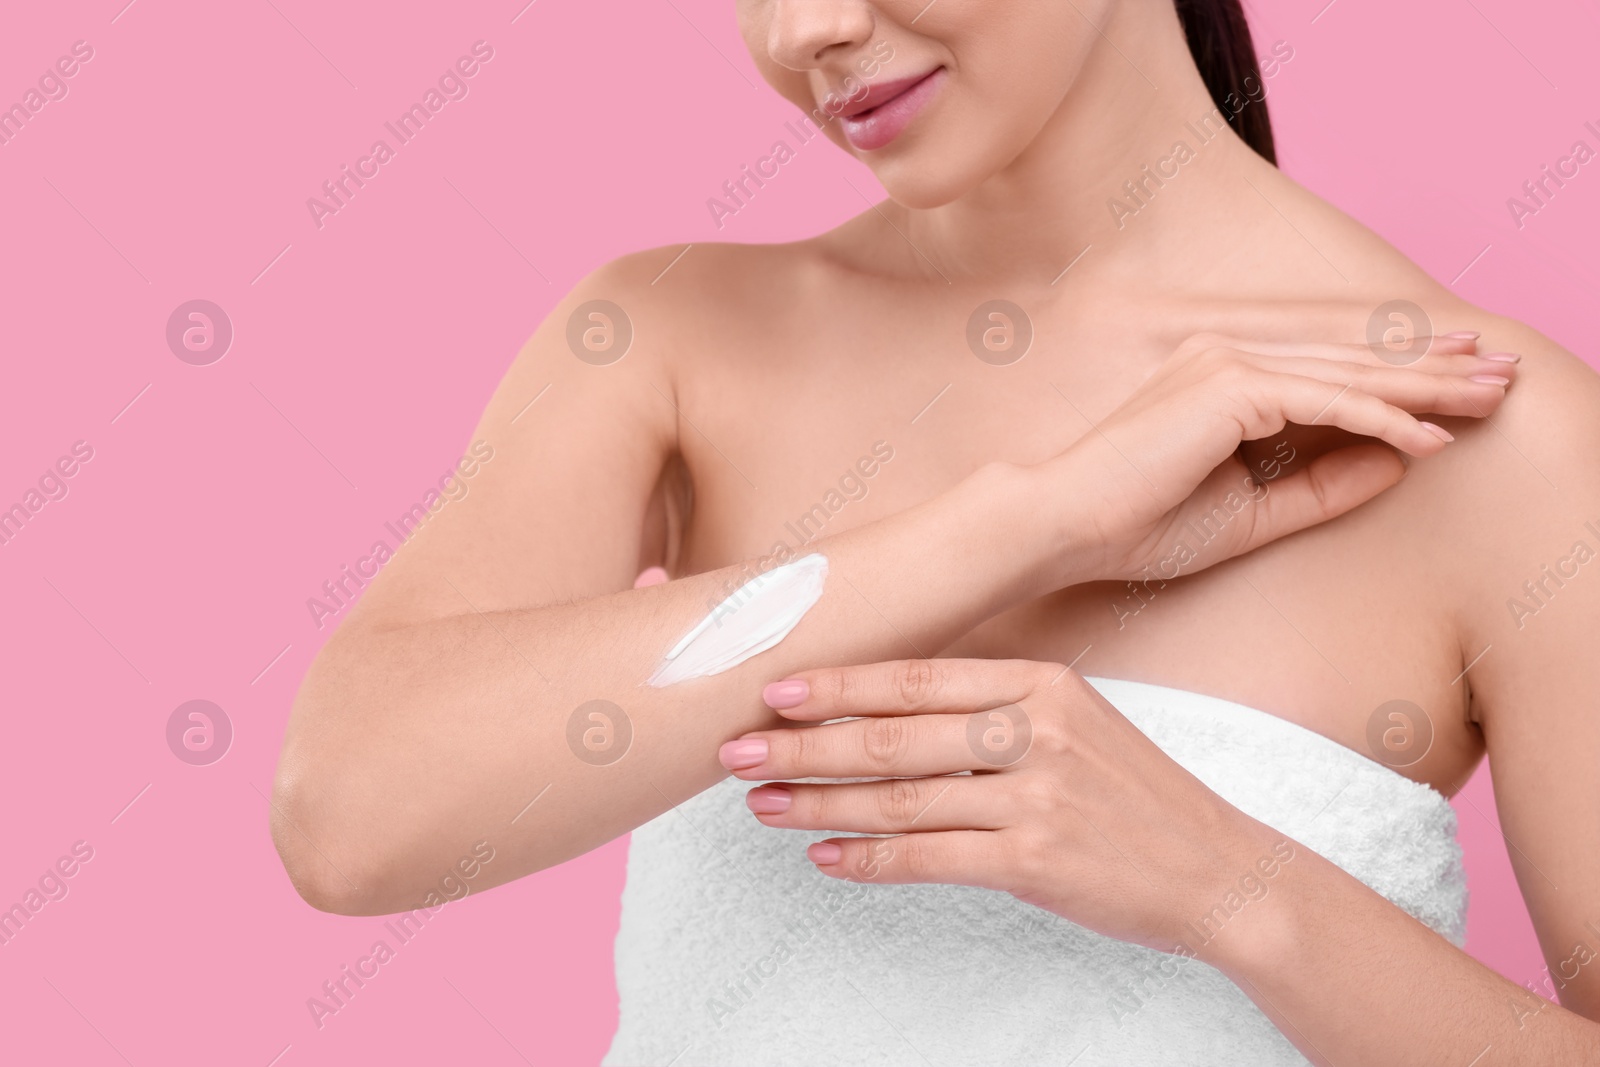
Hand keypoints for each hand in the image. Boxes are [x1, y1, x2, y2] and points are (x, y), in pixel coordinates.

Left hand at [718, 658, 1290, 958]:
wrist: (1216, 869)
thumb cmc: (1133, 793)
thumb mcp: (1075, 718)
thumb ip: (992, 704)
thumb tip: (887, 707)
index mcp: (1040, 682)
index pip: (914, 678)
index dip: (836, 684)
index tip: (773, 688)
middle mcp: (1036, 729)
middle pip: (893, 734)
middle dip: (803, 743)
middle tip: (737, 750)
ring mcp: (1038, 796)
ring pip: (900, 796)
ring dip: (818, 801)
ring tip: (761, 804)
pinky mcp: (1038, 859)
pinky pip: (929, 858)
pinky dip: (868, 858)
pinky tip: (824, 855)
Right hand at [1036, 331, 1516, 582]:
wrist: (1065, 526)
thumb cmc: (1140, 526)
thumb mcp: (1252, 513)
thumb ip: (1322, 485)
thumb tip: (1398, 459)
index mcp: (1225, 378)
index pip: (1334, 372)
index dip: (1405, 377)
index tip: (1464, 384)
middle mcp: (1229, 357)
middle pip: (1355, 362)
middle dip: (1436, 368)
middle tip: (1504, 373)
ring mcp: (1228, 364)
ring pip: (1351, 374)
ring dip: (1426, 385)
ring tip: (1489, 396)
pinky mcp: (1230, 387)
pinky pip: (1326, 402)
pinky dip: (1381, 418)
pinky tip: (1429, 435)